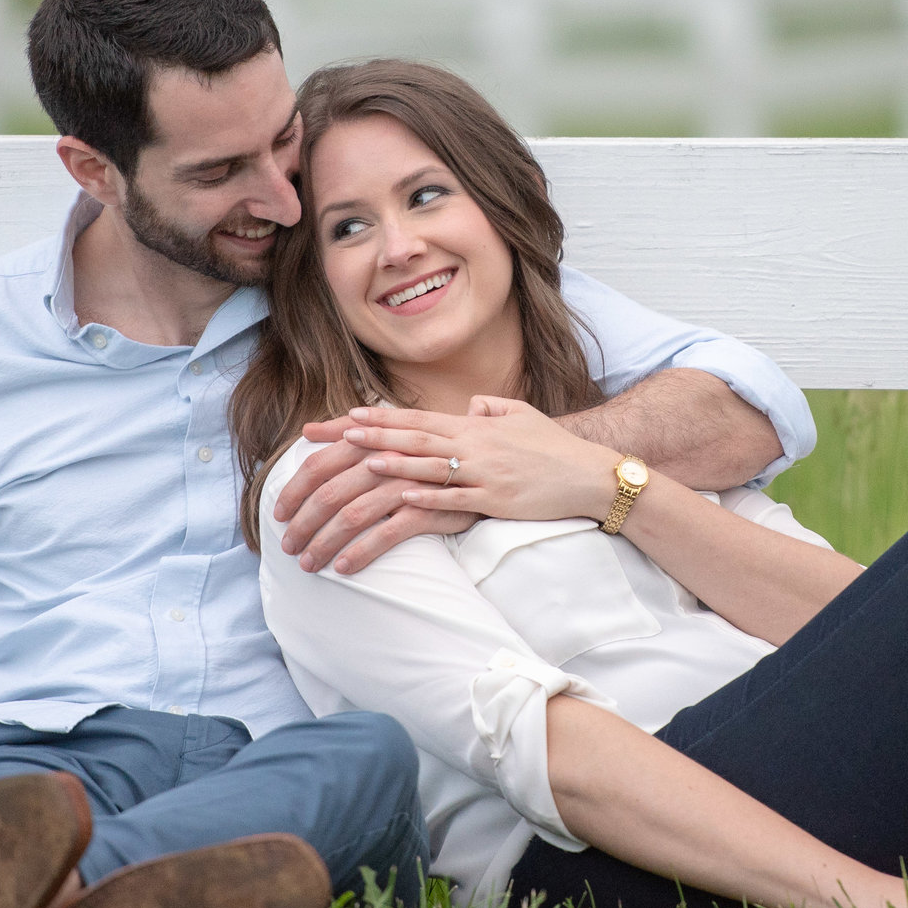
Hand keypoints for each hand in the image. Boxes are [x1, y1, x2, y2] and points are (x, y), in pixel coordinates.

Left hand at [276, 398, 621, 574]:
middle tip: (317, 457)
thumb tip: (472, 405)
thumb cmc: (554, 448)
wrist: (591, 474)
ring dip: (382, 473)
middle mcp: (468, 443)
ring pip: (422, 468)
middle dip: (359, 447)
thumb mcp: (519, 418)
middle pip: (403, 440)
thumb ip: (490, 411)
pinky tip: (396, 501)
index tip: (329, 424)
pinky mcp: (494, 500)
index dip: (366, 421)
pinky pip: (453, 499)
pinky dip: (423, 498)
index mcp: (468, 425)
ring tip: (347, 479)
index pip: (406, 419)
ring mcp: (480, 471)